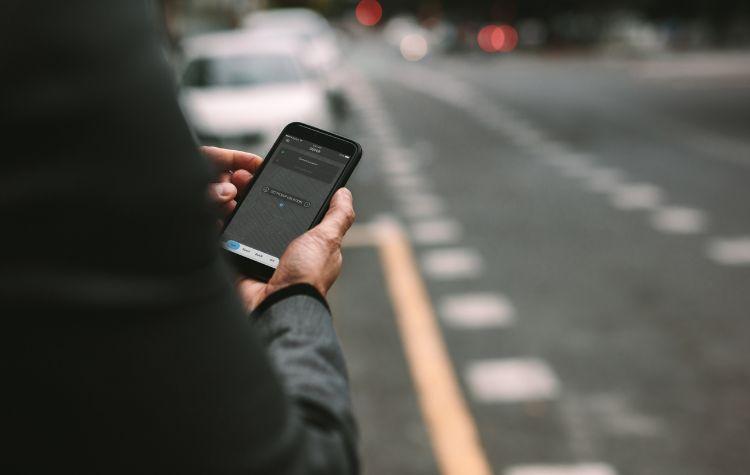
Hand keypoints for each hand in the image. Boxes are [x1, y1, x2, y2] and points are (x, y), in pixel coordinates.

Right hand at [202, 146, 355, 310]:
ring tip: (226, 190)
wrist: (276, 306)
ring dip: (235, 208)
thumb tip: (344, 192)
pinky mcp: (239, 265)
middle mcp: (284, 250)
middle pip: (266, 214)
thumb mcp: (327, 239)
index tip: (269, 171)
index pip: (294, 210)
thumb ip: (337, 216)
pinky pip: (226, 242)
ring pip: (244, 225)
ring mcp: (260, 257)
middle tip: (241, 177)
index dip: (283, 191)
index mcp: (307, 244)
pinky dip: (220, 228)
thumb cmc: (306, 277)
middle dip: (253, 195)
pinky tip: (215, 210)